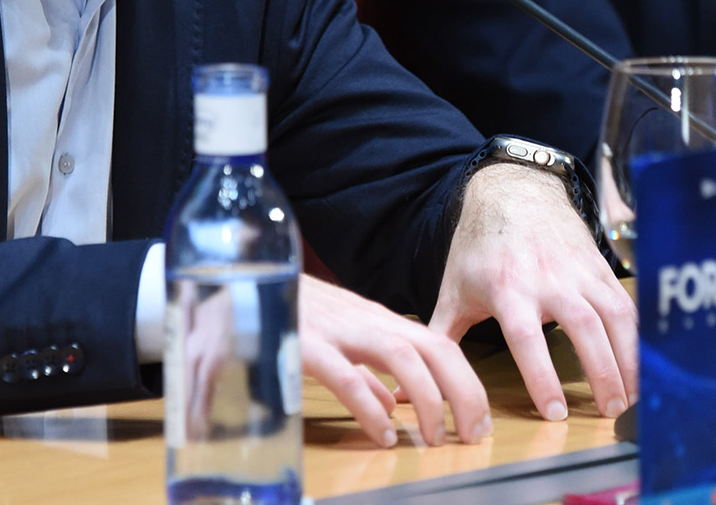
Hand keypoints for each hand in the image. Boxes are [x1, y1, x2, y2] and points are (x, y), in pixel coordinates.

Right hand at [299, 275, 490, 447]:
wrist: (237, 280)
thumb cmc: (289, 312)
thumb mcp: (336, 341)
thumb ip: (366, 372)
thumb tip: (391, 405)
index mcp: (376, 321)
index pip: (437, 344)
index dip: (465, 381)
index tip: (478, 419)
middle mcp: (365, 320)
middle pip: (433, 347)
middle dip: (463, 390)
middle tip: (473, 432)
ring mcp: (337, 329)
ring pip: (401, 354)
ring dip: (428, 397)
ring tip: (436, 436)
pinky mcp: (305, 344)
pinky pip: (347, 376)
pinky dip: (370, 407)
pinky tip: (383, 434)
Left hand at [429, 164, 637, 422]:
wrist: (513, 191)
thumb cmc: (480, 247)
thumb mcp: (455, 288)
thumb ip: (442, 336)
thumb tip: (412, 378)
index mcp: (507, 286)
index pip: (527, 336)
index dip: (541, 374)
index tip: (555, 411)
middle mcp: (548, 277)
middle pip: (581, 327)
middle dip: (600, 371)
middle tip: (609, 412)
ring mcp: (579, 269)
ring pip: (612, 315)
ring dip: (627, 358)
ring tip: (631, 398)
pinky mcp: (600, 266)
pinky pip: (626, 302)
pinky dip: (639, 335)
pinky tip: (643, 365)